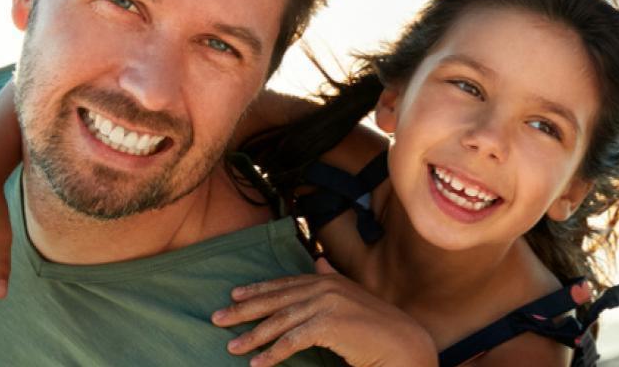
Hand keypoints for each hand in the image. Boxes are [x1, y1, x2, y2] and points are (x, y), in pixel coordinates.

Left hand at [213, 258, 436, 366]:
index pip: (285, 283)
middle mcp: (325, 286)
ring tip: (232, 347)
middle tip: (217, 319)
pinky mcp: (328, 325)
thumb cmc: (377, 326)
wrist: (402, 343)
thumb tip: (320, 262)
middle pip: (275, 299)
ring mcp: (327, 304)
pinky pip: (292, 341)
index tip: (233, 295)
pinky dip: (273, 353)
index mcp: (328, 279)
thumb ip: (333, 279)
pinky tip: (258, 363)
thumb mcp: (352, 297)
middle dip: (243, 310)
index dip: (257, 289)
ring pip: (279, 321)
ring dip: (253, 336)